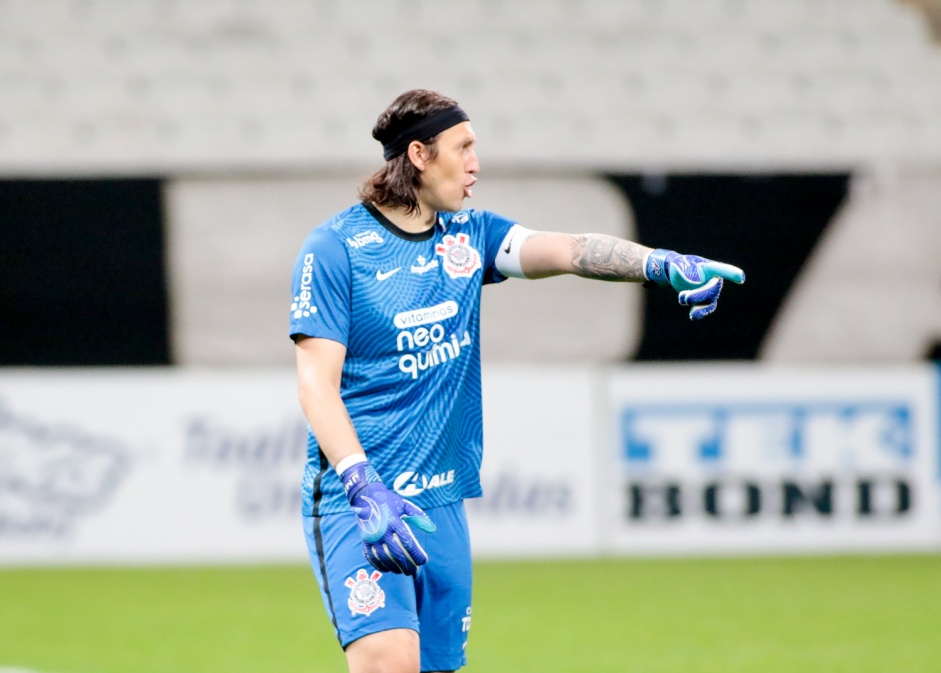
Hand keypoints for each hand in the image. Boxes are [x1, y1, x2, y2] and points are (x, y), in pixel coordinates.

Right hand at [340, 460, 435, 574]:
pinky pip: (371, 557)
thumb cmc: (388, 500)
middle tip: (414, 571)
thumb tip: (432, 529)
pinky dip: (380, 565)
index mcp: (394, 521)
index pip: (408, 542)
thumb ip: (418, 516)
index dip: (416, 554)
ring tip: (403, 572)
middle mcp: (383, 531)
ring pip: (384, 558)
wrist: (365, 495)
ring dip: (395, 568)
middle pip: (397, 554)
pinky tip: (388, 569)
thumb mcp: (404, 504)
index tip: (423, 560)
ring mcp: (372, 537)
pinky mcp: (364, 540)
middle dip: (407, 565)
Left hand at [645, 249, 745, 319]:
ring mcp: (711, 291)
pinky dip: (700, 312)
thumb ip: (685, 273)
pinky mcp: (706, 300)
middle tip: (684, 297)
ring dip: (697, 304)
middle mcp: (714, 279)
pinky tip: (693, 316)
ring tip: (683, 300)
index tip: (741, 278)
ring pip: (709, 301)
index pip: (722, 270)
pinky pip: (707, 308)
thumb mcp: (678, 266)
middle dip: (699, 295)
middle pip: (712, 289)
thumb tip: (696, 283)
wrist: (678, 273)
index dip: (731, 273)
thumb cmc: (680, 266)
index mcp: (709, 267)